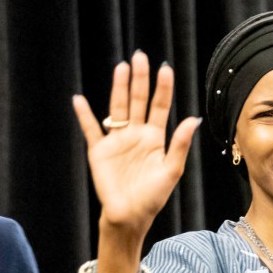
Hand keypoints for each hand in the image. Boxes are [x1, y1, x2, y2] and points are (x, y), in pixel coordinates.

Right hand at [74, 51, 200, 236]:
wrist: (129, 216)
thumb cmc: (152, 198)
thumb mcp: (171, 171)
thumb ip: (180, 145)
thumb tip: (193, 118)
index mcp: (155, 138)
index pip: (159, 107)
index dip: (163, 88)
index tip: (165, 69)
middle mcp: (136, 135)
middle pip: (138, 100)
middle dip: (139, 79)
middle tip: (140, 56)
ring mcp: (117, 141)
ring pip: (117, 108)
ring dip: (118, 88)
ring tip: (121, 67)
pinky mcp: (99, 151)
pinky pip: (91, 129)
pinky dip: (84, 115)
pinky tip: (79, 100)